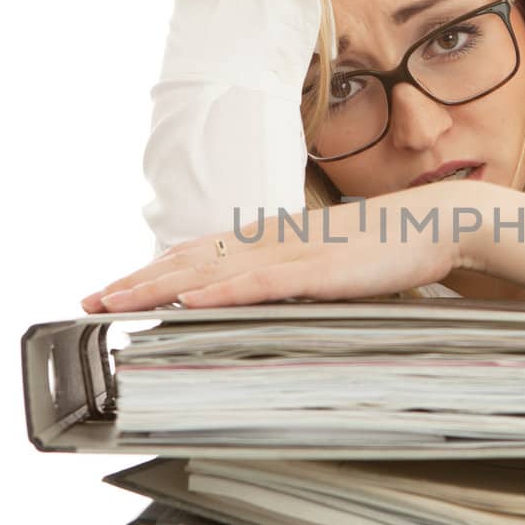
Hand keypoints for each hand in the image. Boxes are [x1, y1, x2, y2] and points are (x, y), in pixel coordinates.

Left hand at [80, 184, 464, 312]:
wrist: (434, 222)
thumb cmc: (384, 247)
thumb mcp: (324, 265)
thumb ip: (288, 280)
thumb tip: (252, 301)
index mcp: (270, 241)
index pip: (196, 256)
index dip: (149, 273)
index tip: (109, 293)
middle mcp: (271, 242)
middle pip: (188, 261)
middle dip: (135, 282)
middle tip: (89, 303)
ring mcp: (294, 254)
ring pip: (213, 272)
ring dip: (161, 286)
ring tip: (117, 302)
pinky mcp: (320, 270)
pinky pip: (263, 283)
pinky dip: (223, 293)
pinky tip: (192, 301)